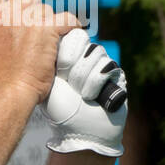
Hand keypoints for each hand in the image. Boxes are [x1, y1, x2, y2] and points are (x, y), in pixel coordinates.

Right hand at [0, 0, 79, 106]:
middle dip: (35, 11)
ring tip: (43, 46)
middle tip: (33, 33)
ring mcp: (26, 20)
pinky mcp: (47, 28)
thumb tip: (10, 19)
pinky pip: (68, 19)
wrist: (9, 92)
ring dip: (50, 25)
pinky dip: (71, 28)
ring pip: (48, 10)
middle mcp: (5, 14)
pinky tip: (65, 39)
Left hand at [42, 28, 126, 156]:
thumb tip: (49, 33)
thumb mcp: (47, 80)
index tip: (59, 69)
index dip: (66, 50)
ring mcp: (101, 64)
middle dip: (73, 64)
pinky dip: (94, 83)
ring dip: (82, 77)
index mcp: (66, 56)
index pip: (70, 34)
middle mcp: (84, 57)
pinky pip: (107, 66)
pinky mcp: (116, 74)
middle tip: (67, 82)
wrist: (79, 131)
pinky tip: (90, 96)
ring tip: (78, 93)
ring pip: (96, 52)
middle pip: (83, 40)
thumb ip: (48, 56)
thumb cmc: (59, 108)